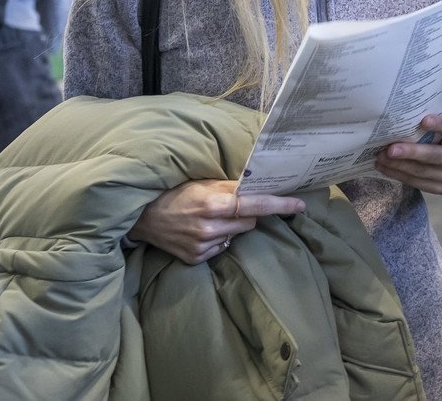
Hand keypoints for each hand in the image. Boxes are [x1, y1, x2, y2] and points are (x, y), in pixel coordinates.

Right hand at [129, 179, 305, 264]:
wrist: (142, 218)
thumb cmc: (176, 194)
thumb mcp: (204, 182)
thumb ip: (233, 186)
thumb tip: (262, 185)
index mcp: (214, 203)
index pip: (257, 205)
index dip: (280, 204)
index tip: (300, 204)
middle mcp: (210, 227)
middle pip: (251, 221)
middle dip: (246, 213)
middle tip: (227, 206)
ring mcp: (203, 246)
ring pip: (237, 235)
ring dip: (231, 226)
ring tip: (209, 218)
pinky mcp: (196, 259)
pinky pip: (222, 247)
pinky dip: (218, 239)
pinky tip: (201, 231)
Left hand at [374, 114, 441, 193]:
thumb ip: (429, 121)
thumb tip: (402, 115)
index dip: (440, 125)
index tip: (423, 120)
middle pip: (435, 156)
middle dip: (411, 152)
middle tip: (390, 149)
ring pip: (422, 171)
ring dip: (398, 165)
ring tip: (380, 157)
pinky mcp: (439, 187)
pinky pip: (416, 183)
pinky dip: (398, 175)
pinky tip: (384, 167)